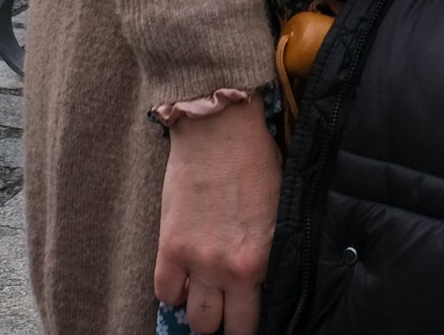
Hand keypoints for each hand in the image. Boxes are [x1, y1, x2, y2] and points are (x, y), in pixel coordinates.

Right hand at [154, 99, 278, 331]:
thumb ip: (271, 249)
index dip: (253, 318)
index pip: (258, 315)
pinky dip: (174, 291)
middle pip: (225, 326)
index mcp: (262, 258)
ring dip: (201, 312)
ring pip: (196, 318)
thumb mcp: (279, 210)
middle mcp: (230, 268)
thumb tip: (267, 274)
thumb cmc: (254, 159)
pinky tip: (184, 278)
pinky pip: (165, 292)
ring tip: (207, 297)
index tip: (251, 314)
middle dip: (228, 324)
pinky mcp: (170, 246)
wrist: (218, 128)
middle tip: (230, 312)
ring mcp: (197, 260)